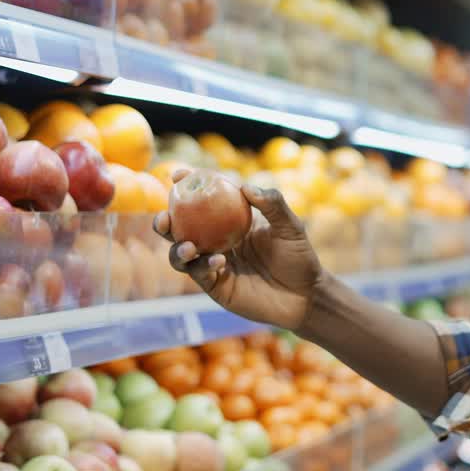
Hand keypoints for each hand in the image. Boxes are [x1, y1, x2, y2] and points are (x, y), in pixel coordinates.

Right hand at [154, 169, 323, 330]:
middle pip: (180, 228)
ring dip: (178, 249)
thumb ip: (272, 204)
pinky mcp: (216, 287)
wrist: (304, 295)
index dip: (187, 186)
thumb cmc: (298, 256)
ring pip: (181, 255)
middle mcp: (216, 240)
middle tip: (164, 217)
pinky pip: (200, 274)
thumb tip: (246, 187)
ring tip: (188, 246)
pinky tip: (219, 261)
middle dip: (164, 222)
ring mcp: (213, 264)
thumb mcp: (290, 226)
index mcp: (230, 221)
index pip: (203, 199)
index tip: (177, 175)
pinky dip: (203, 266)